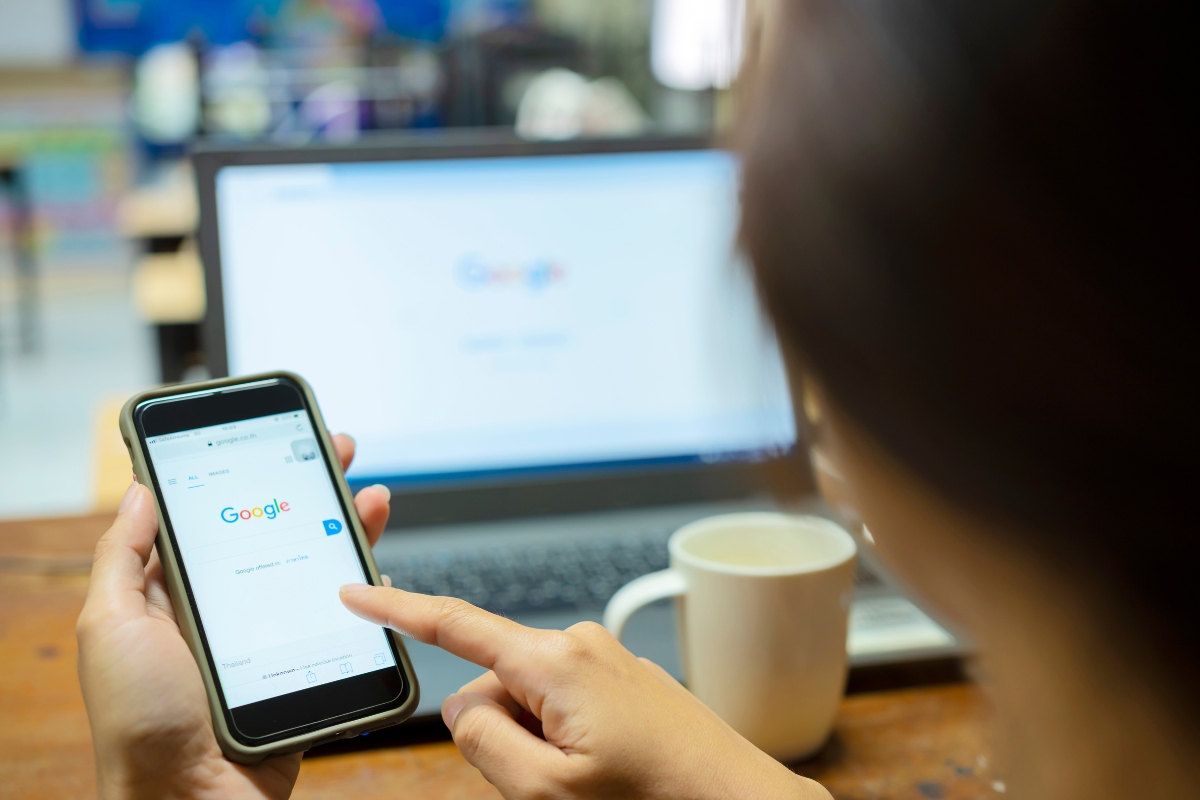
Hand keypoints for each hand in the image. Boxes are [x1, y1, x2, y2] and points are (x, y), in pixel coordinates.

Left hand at [78, 435, 390, 799]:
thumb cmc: (140, 722)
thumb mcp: (108, 627)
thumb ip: (122, 558)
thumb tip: (140, 491)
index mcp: (178, 594)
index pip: (220, 516)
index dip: (250, 473)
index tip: (277, 437)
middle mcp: (229, 610)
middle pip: (280, 532)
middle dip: (312, 487)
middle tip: (342, 450)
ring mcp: (273, 637)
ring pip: (318, 568)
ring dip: (349, 528)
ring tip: (373, 497)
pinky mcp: (308, 665)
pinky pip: (345, 620)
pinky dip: (367, 590)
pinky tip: (378, 564)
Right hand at [339, 588, 831, 799]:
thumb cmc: (654, 799)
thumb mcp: (546, 791)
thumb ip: (483, 740)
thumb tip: (464, 704)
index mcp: (554, 661)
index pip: (456, 625)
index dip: (397, 610)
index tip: (355, 593)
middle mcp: (579, 644)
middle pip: (494, 685)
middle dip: (504, 733)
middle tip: (556, 782)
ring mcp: (604, 660)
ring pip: (531, 702)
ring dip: (540, 743)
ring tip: (592, 780)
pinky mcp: (621, 678)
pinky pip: (565, 705)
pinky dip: (566, 739)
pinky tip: (607, 770)